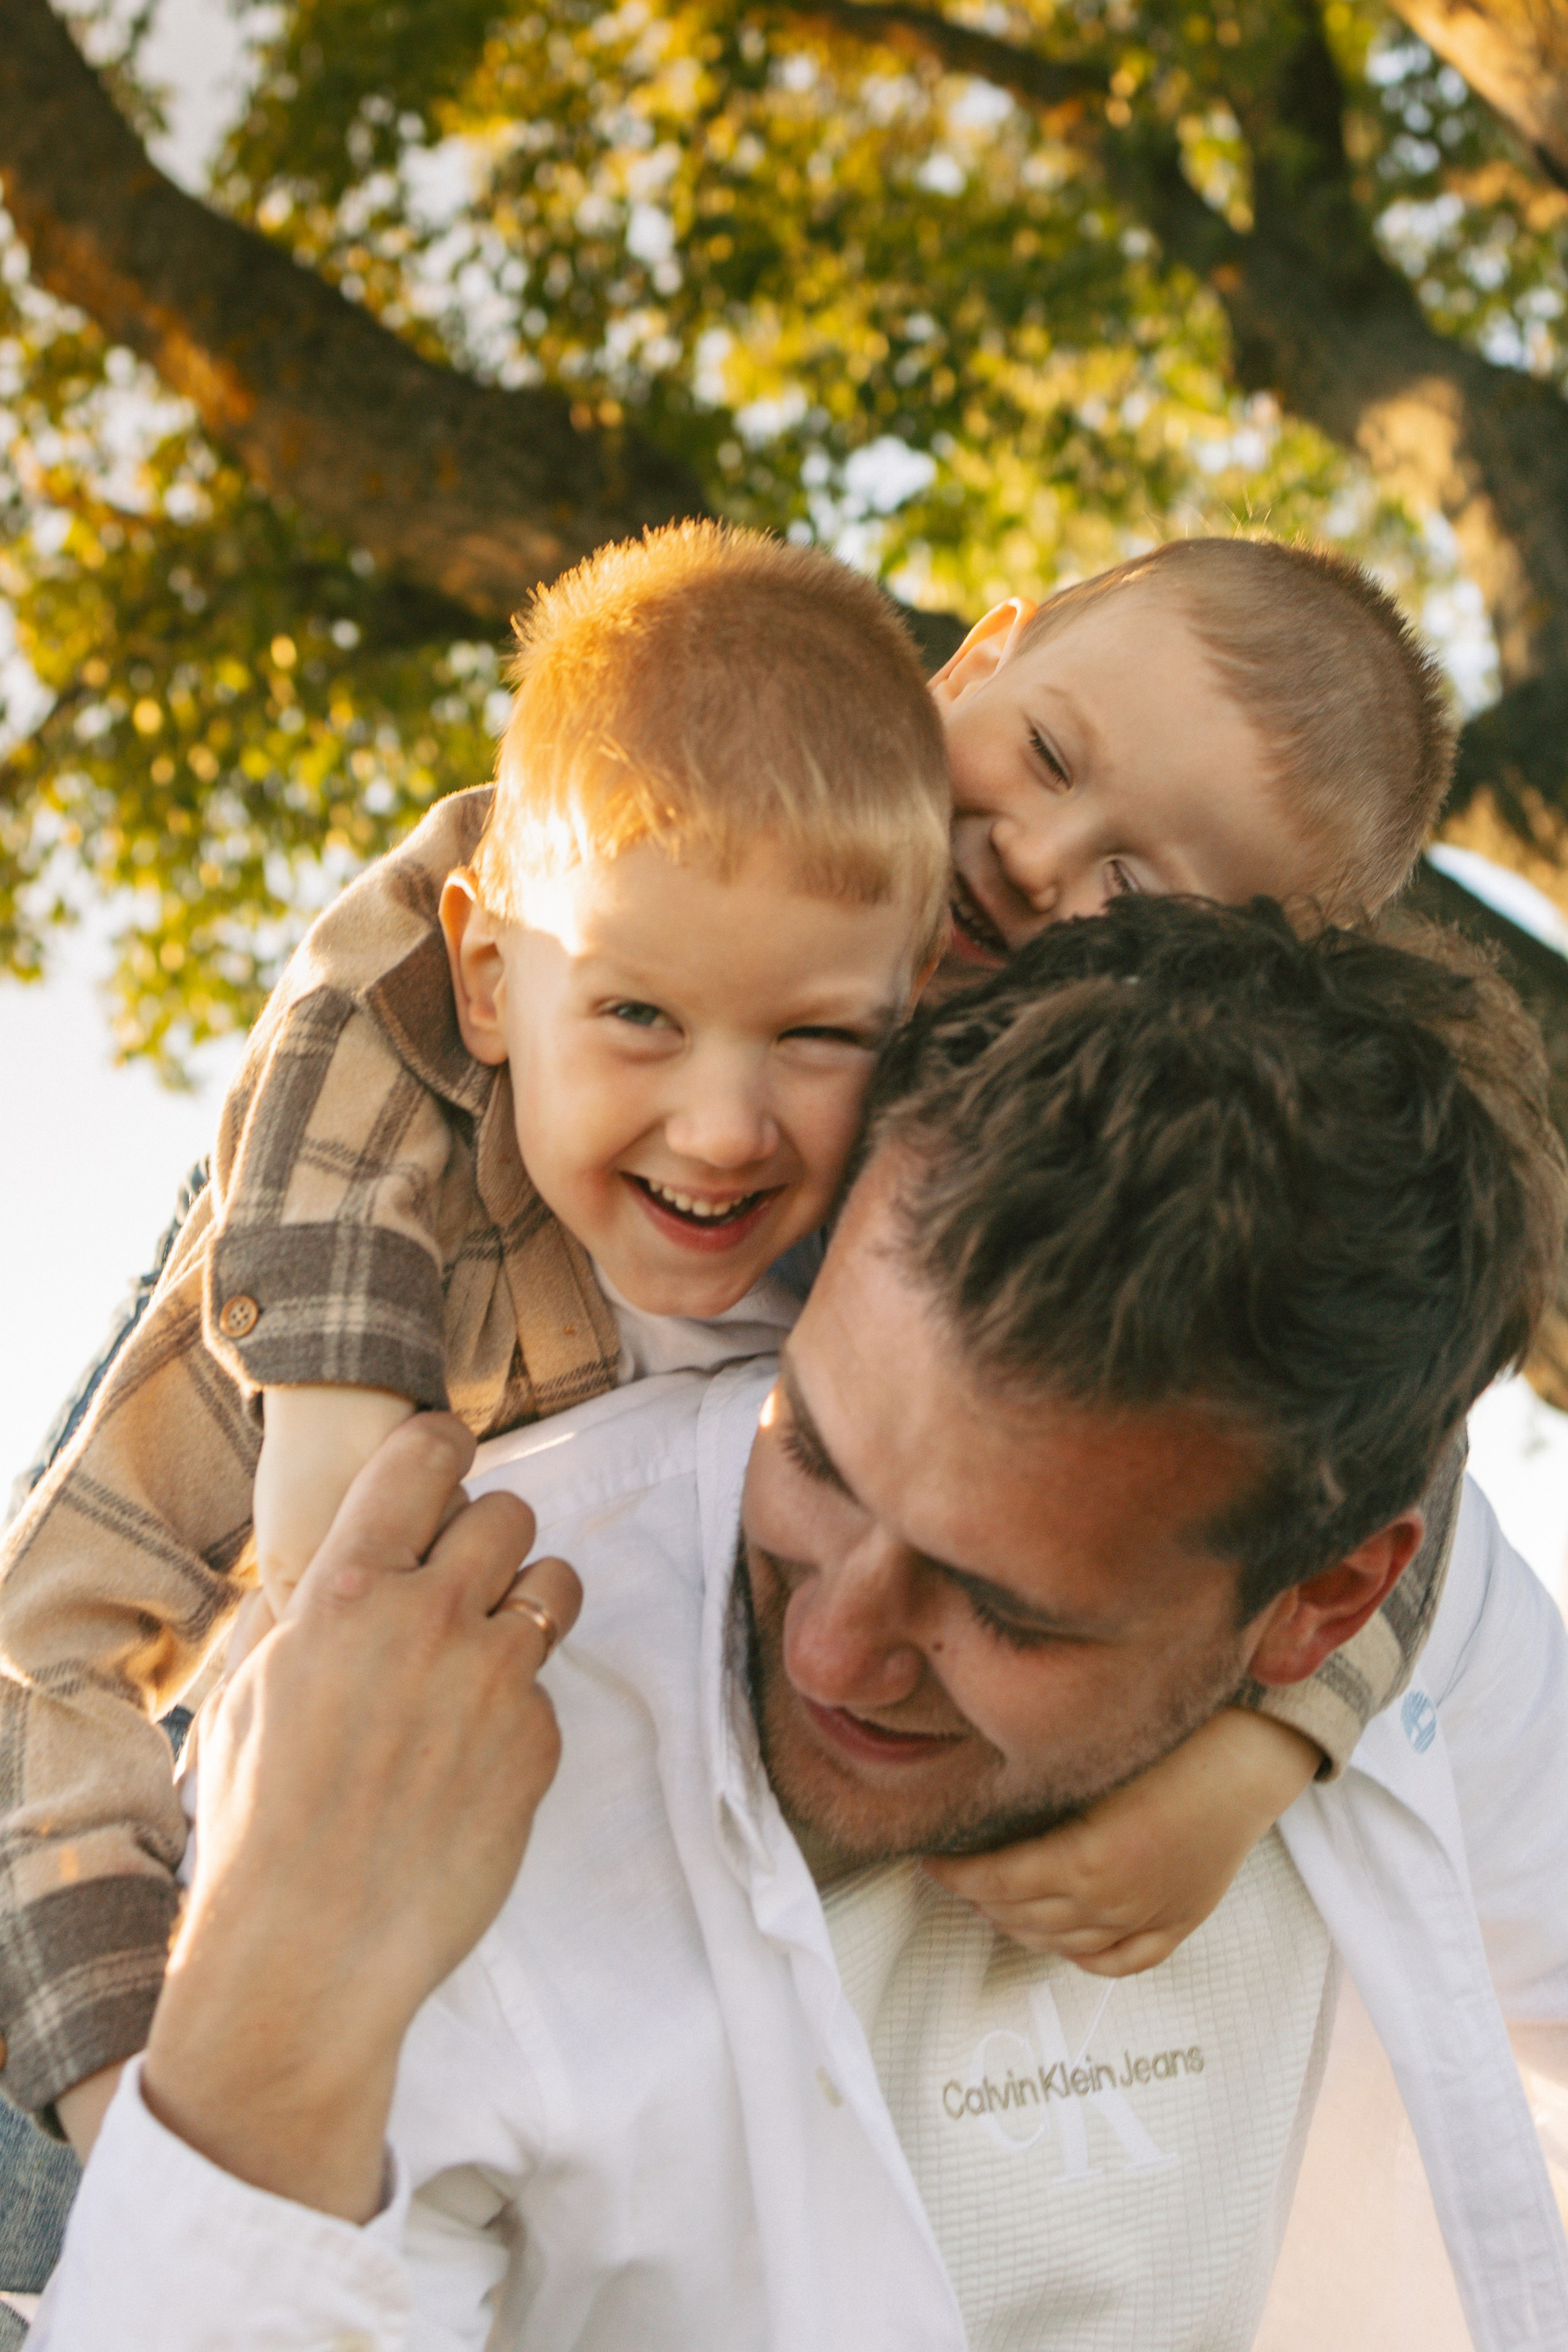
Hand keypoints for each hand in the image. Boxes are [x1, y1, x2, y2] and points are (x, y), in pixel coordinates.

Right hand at [142, 1412, 579, 2220]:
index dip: (443, 1451)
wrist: (310, 1951)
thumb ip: (306, 1604)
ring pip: (554, 1583)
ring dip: (527, 1604)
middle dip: (487, 1541)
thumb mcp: (253, 1686)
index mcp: (346, 1590)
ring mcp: (494, 1679)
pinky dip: (518, 1710)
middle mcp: (429, 1618)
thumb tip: (344, 1550)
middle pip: (508, 1512)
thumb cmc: (260, 1823)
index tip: (444, 1468)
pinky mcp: (538, 1741)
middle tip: (457, 1587)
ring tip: (483, 1658)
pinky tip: (469, 1760)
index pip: (426, 1456)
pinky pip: (547, 1688)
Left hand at [924, 1709, 1319, 1977]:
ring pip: (1061, 1942)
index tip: (930, 1856)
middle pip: (1021, 1915)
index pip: (994, 1880)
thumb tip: (984, 1803)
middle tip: (956, 1873)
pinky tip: (1060, 1939)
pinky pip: (1118, 1960)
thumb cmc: (1171, 1743)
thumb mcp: (1091, 1764)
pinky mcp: (1178, 1921)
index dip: (955, 1872)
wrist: (1250, 1756)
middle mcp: (1111, 1901)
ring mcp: (1146, 1917)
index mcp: (1084, 1860)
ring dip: (1018, 1924)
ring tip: (993, 1900)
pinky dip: (1080, 1954)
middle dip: (979, 1896)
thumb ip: (1039, 1794)